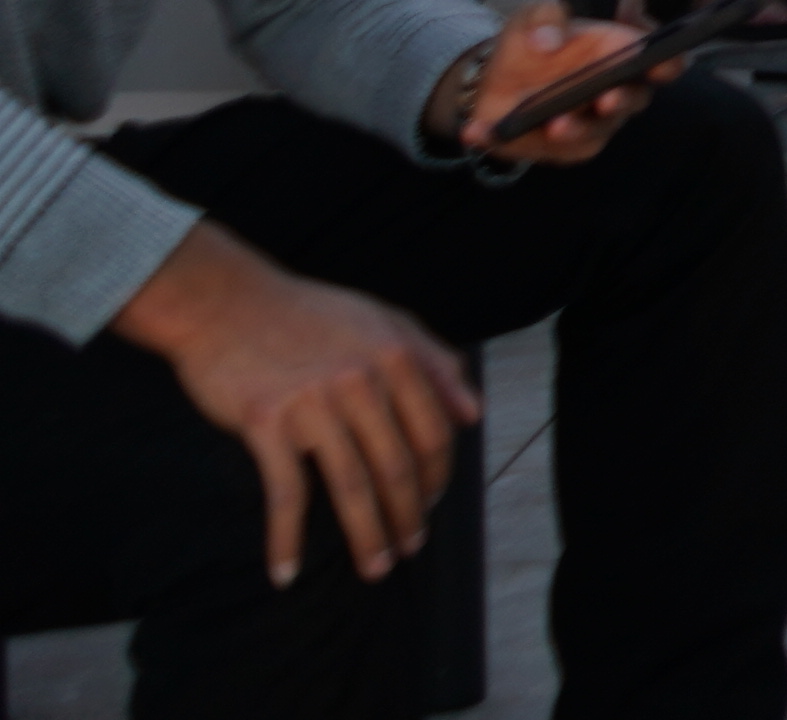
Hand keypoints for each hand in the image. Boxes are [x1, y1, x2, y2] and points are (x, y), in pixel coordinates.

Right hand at [113, 224, 474, 587]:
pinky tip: (286, 572)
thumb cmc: (307, 315)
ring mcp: (314, 403)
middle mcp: (362, 380)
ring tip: (376, 568)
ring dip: (367, 536)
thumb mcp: (383, 322)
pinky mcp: (265, 422)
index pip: (434, 431)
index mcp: (396, 355)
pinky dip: (285, 539)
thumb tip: (473, 413)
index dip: (438, 477)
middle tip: (409, 549)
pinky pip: (284, 494)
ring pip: (353, 486)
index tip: (431, 505)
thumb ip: (434, 362)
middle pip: (398, 466)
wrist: (225, 302)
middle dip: (408, 516)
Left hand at [462, 3, 662, 165]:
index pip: (662, 63)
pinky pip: (535, 152)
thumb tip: (548, 42)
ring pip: (592, 136)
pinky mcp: (555, 150)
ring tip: (551, 125)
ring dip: (574, 133)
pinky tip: (475, 131)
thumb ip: (545, 16)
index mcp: (620, 55)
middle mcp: (614, 94)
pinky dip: (504, 142)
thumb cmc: (533, 40)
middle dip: (620, 103)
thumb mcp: (534, 15)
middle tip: (605, 100)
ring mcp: (588, 126)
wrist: (495, 76)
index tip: (659, 65)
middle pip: (632, 103)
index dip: (667, 64)